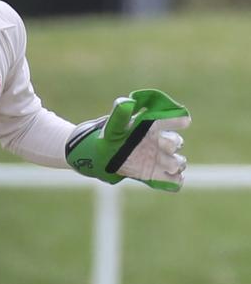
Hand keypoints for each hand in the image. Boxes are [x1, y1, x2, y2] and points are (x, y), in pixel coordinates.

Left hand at [66, 89, 190, 191]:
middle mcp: (158, 141)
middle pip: (176, 143)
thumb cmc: (107, 138)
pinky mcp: (154, 174)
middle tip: (161, 146)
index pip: (171, 119)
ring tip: (169, 166)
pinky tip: (172, 181)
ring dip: (176, 164)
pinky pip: (172, 180)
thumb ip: (120, 115)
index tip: (185, 121)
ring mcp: (157, 159)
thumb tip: (126, 101)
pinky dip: (175, 182)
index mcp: (151, 126)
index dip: (178, 120)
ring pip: (178, 162)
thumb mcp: (112, 127)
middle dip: (172, 144)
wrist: (98, 158)